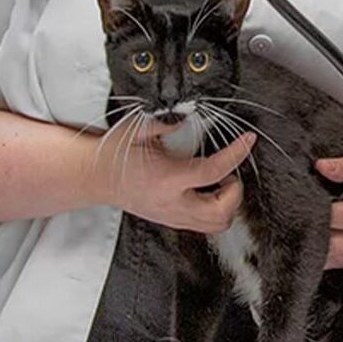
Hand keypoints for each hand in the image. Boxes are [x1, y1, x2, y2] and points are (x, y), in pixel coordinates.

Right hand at [89, 118, 254, 233]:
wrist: (94, 178)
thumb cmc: (115, 154)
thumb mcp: (137, 129)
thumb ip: (164, 123)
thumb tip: (187, 117)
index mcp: (167, 179)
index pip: (213, 172)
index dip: (236, 154)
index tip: (248, 139)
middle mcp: (172, 203)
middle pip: (221, 213)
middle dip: (235, 191)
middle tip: (230, 171)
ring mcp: (172, 216)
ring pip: (215, 225)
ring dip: (227, 203)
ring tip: (220, 182)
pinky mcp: (171, 220)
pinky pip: (204, 224)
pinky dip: (215, 209)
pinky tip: (208, 189)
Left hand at [315, 155, 342, 270]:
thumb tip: (321, 168)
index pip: (331, 220)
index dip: (315, 211)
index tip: (309, 202)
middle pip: (329, 248)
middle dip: (315, 234)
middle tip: (309, 220)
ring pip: (337, 262)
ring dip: (324, 248)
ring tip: (323, 229)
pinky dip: (339, 255)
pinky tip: (337, 239)